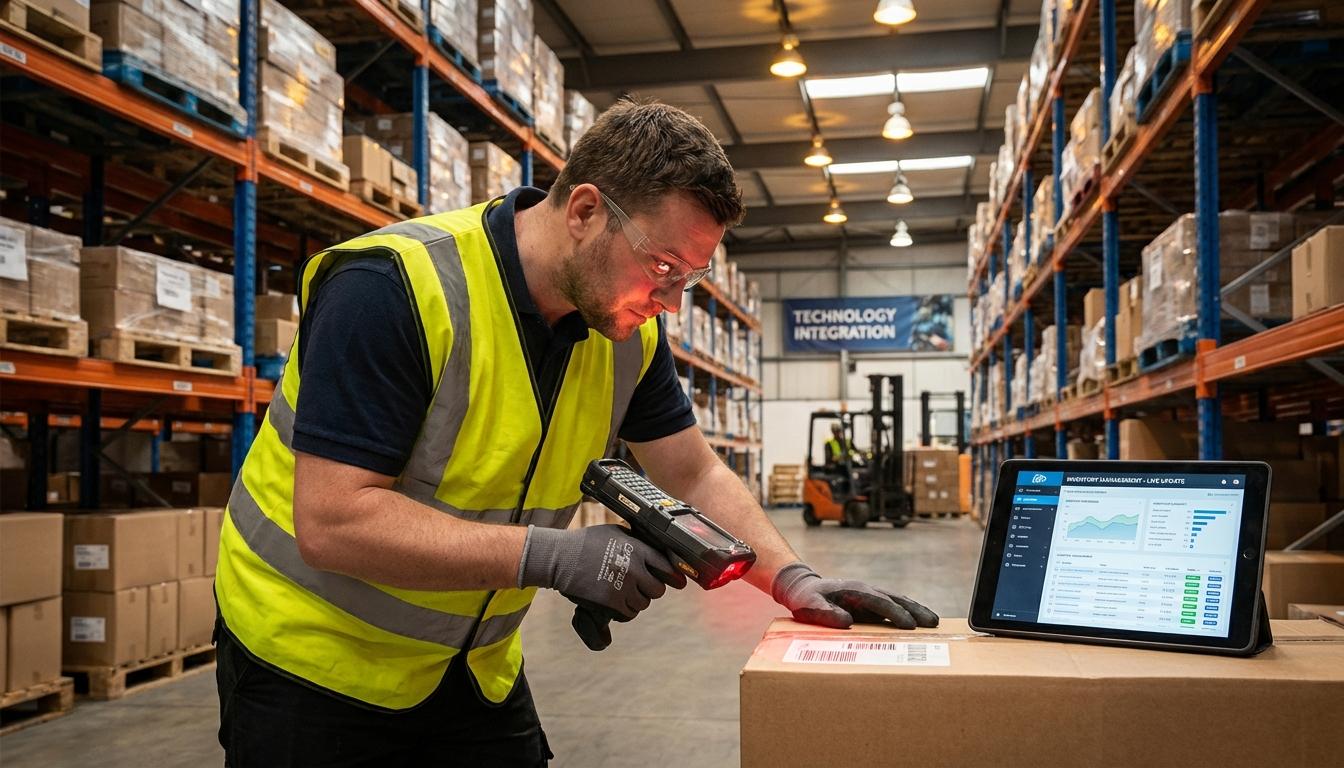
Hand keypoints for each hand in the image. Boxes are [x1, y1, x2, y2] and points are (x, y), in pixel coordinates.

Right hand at [519, 525, 685, 648]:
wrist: (562, 558)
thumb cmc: (586, 543)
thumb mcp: (616, 533)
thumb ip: (636, 543)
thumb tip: (653, 552)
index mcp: (637, 549)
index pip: (667, 567)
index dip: (674, 576)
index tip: (678, 582)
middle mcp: (635, 568)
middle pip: (658, 590)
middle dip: (651, 589)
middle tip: (641, 586)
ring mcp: (624, 586)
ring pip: (644, 603)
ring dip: (637, 601)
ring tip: (624, 593)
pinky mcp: (612, 602)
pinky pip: (629, 613)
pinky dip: (625, 611)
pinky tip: (617, 602)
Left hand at [771, 562, 938, 629]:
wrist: (803, 588)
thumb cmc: (806, 599)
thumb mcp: (810, 606)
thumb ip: (826, 613)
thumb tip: (847, 621)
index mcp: (855, 590)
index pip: (881, 602)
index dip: (896, 613)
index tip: (911, 626)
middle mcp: (866, 590)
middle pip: (896, 598)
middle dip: (916, 610)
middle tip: (934, 623)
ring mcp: (870, 595)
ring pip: (898, 600)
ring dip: (916, 610)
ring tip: (934, 622)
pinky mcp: (870, 602)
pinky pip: (892, 606)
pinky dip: (907, 612)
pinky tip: (918, 621)